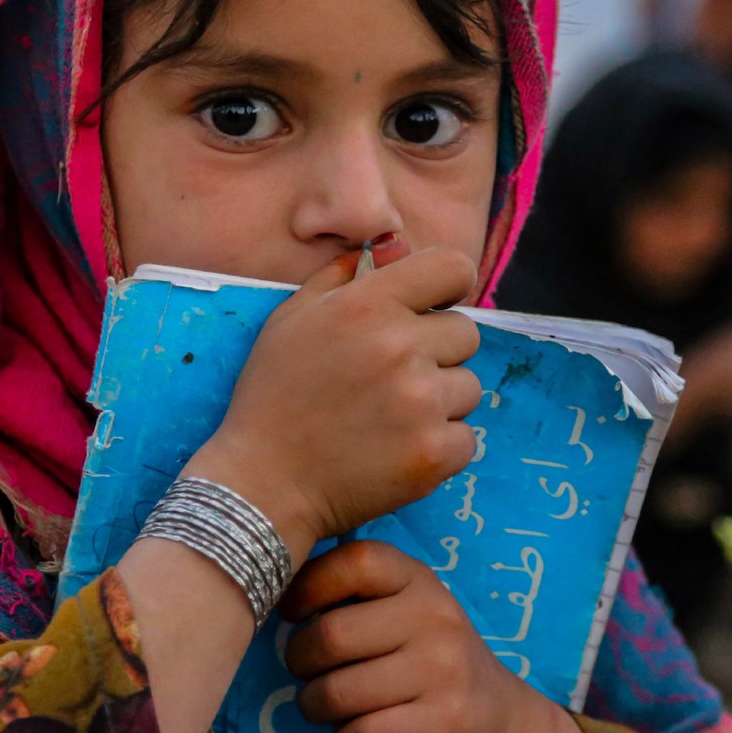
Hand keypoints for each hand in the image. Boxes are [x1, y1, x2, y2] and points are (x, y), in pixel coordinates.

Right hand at [184, 246, 483, 556]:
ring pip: (468, 387)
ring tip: (391, 417)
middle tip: (394, 377)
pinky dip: (440, 445)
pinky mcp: (433, 452)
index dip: (449, 284)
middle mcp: (400, 347)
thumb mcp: (292, 318)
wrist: (263, 483)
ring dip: (440, 401)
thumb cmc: (274, 397)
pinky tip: (397, 449)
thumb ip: (342, 276)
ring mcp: (420, 402)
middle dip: (437, 351)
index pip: (452, 267)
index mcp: (368, 305)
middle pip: (466, 333)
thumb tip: (391, 249)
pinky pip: (467, 437)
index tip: (436, 305)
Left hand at [281, 542, 595, 732]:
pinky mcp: (446, 721)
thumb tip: (275, 585)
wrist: (495, 714)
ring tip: (326, 704)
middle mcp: (435, 615)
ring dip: (315, 706)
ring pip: (337, 692)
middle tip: (306, 672)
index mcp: (418, 578)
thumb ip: (355, 591)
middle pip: (331, 636)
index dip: (308, 586)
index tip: (294, 613)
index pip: (354, 561)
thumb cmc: (426, 654)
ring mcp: (443, 669)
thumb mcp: (403, 606)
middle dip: (300, 662)